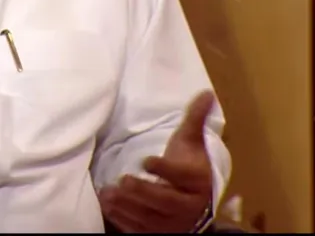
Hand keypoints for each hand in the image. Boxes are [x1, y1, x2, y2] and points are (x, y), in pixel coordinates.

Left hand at [99, 90, 215, 232]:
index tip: (145, 160)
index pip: (182, 176)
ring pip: (150, 218)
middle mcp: (187, 206)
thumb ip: (194, 119)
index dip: (164, 169)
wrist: (193, 202)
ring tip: (108, 192)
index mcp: (197, 181)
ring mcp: (172, 223)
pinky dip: (123, 220)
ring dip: (127, 206)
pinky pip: (140, 230)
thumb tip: (206, 92)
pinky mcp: (158, 233)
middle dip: (143, 191)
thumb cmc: (187, 167)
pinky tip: (108, 205)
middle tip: (123, 180)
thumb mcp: (191, 143)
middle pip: (166, 201)